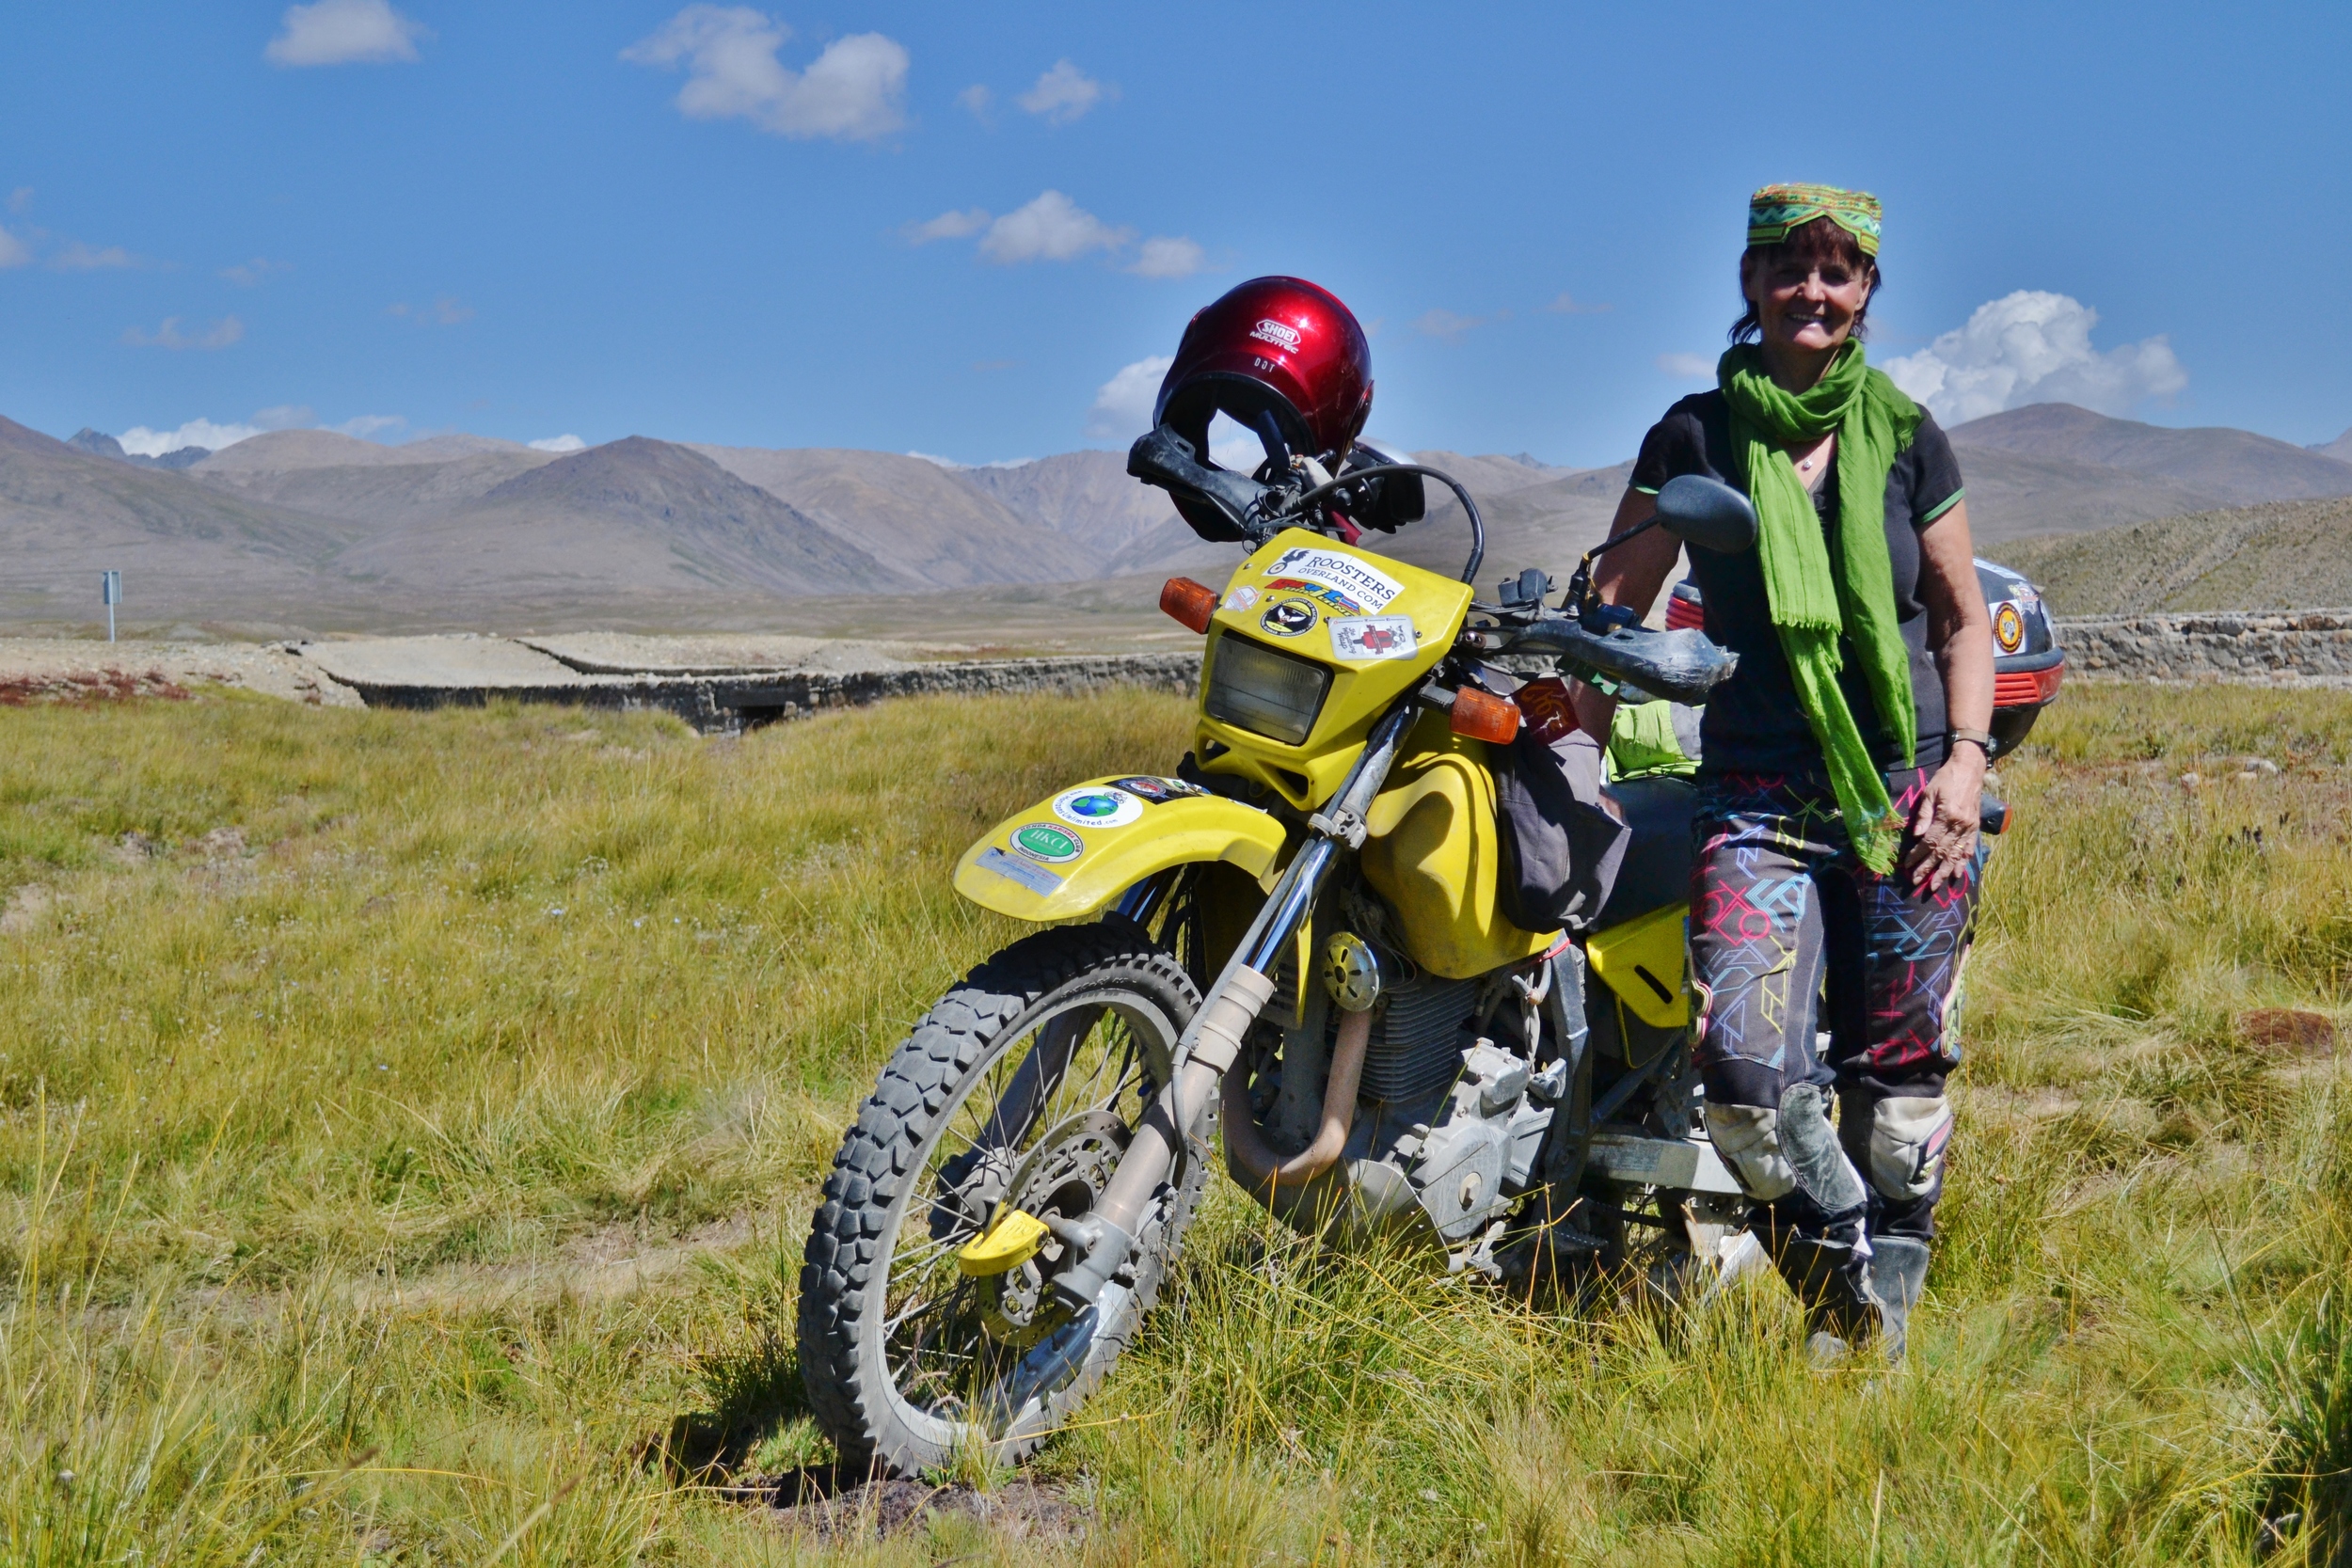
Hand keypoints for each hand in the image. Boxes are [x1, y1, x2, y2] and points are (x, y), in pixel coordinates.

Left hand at [1901, 745, 1983, 894]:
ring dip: (1946, 871)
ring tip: (1937, 885)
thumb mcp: (1930, 792)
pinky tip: (1958, 873)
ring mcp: (1970, 827)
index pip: (1930, 841)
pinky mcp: (1975, 827)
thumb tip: (1916, 836)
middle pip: (1942, 851)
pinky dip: (1963, 861)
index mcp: (1947, 816)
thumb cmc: (1946, 779)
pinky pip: (1969, 847)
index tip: (1908, 866)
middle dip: (1929, 868)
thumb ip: (1924, 815)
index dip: (1918, 855)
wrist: (1970, 769)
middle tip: (1918, 882)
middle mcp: (1960, 824)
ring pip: (1956, 853)